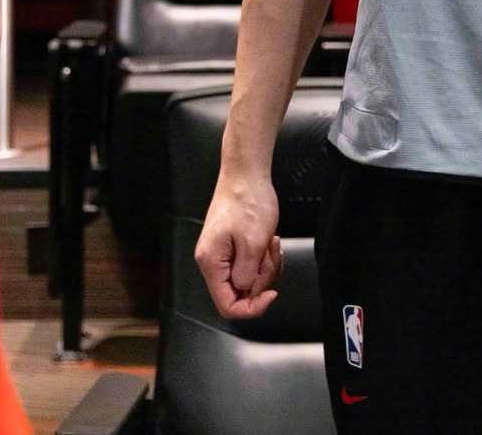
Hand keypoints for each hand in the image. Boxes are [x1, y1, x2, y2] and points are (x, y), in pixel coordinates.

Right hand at [194, 171, 282, 318]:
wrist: (246, 173)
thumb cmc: (246, 200)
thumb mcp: (253, 244)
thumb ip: (248, 275)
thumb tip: (247, 292)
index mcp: (211, 262)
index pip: (227, 305)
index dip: (251, 308)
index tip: (270, 294)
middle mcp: (212, 260)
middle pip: (240, 292)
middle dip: (262, 278)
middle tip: (270, 255)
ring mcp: (222, 252)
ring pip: (248, 278)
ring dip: (265, 265)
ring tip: (270, 243)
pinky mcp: (232, 245)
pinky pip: (250, 264)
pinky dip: (263, 256)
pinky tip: (268, 240)